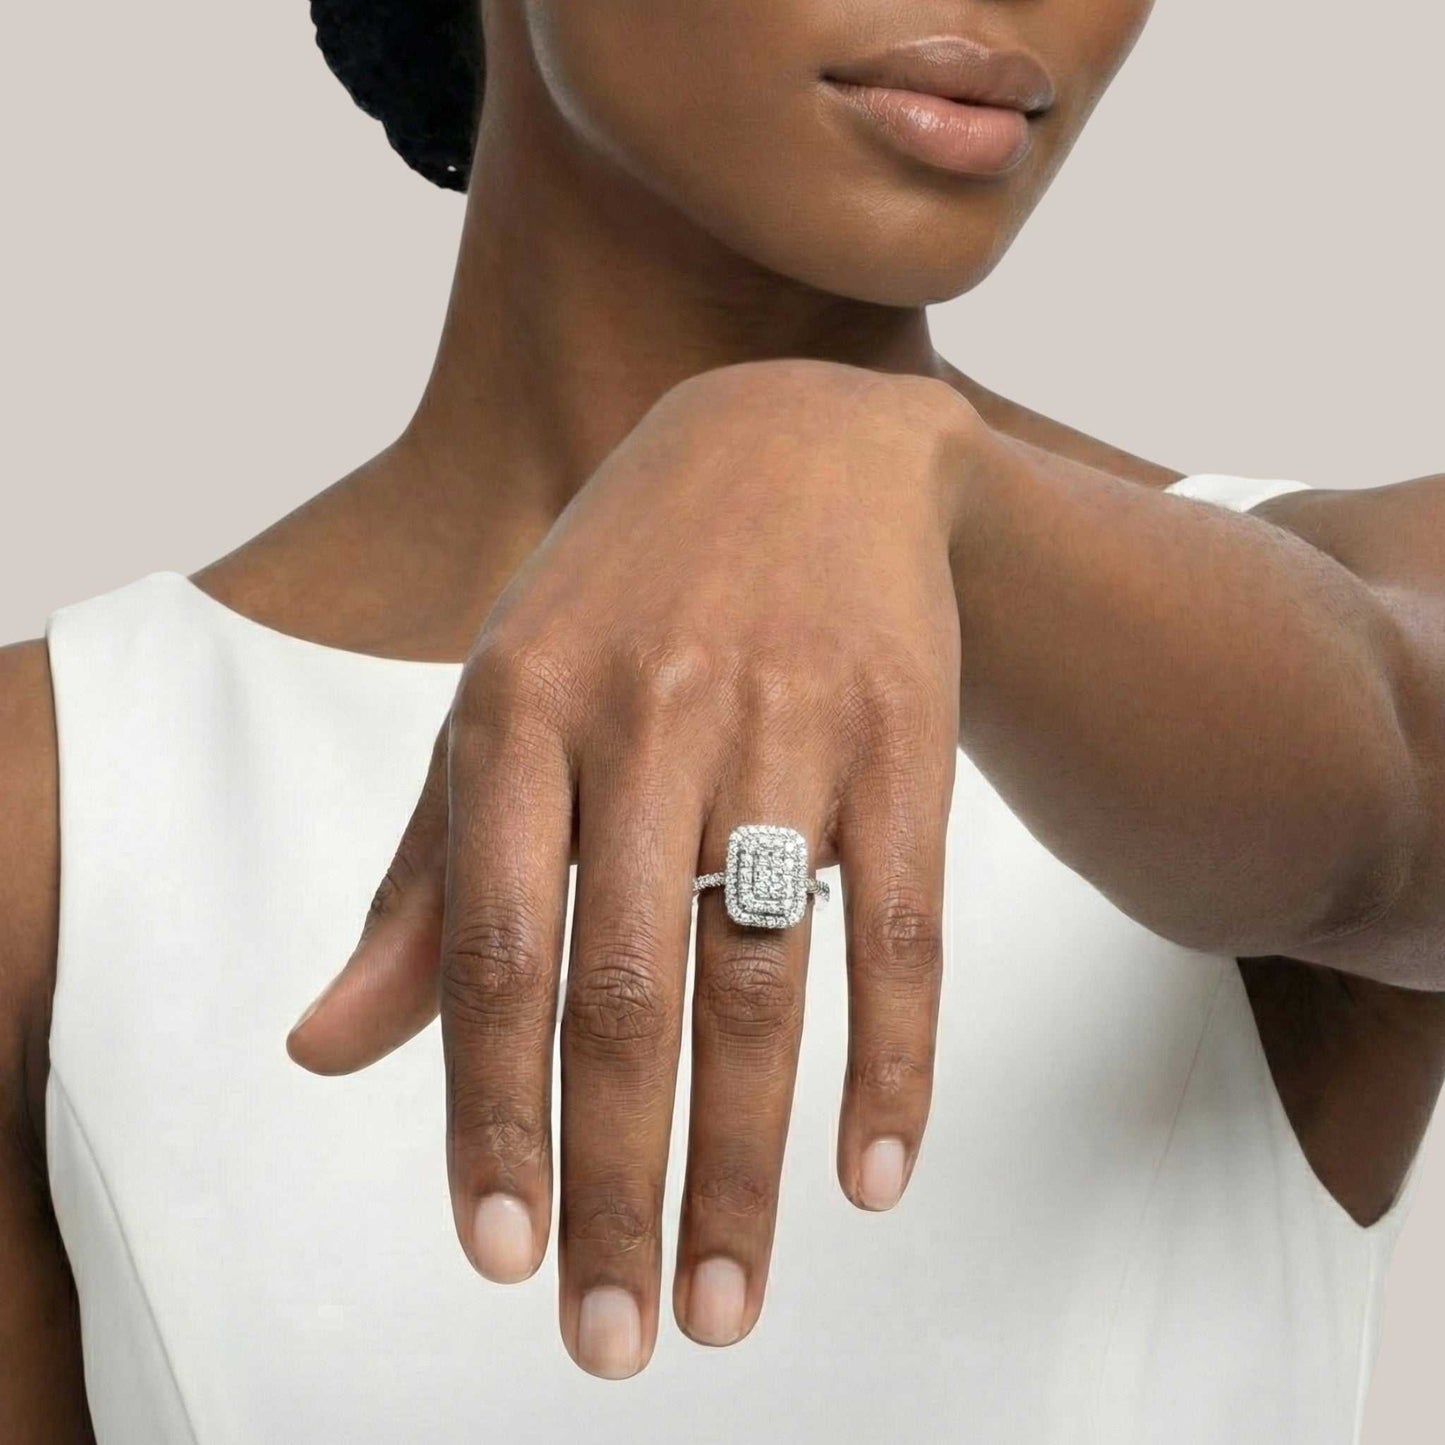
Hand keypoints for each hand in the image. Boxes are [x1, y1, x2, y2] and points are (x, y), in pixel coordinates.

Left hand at [287, 358, 974, 1376]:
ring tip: (734, 1301)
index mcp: (520, 711)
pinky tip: (871, 1179)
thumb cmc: (628, 594)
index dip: (487, 1116)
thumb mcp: (504, 702)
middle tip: (618, 1338)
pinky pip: (900, 927)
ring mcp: (784, 725)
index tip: (496, 1260)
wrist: (801, 446)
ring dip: (745, 1163)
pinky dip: (891, 1063)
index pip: (490, 951)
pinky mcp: (900, 738)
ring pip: (760, 981)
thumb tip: (323, 1051)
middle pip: (625, 993)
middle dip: (616, 1186)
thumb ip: (424, 879)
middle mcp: (646, 719)